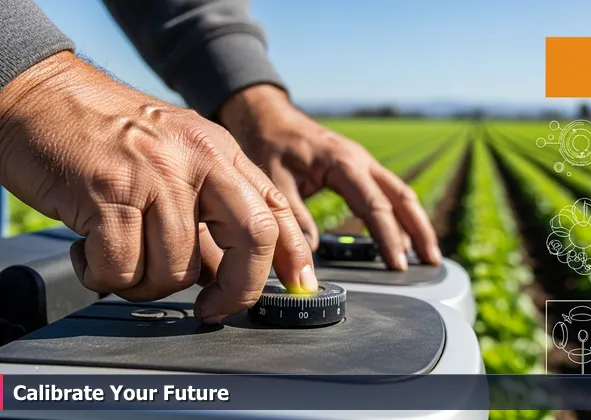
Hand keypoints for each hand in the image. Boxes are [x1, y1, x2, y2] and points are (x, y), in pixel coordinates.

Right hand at [0, 52, 316, 323]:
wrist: (39, 93)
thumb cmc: (105, 134)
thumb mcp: (177, 154)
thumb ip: (212, 201)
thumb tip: (235, 269)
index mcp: (219, 151)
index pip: (275, 209)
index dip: (291, 256)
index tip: (297, 286)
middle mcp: (196, 159)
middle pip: (251, 237)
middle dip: (239, 290)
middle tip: (212, 309)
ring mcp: (154, 175)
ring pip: (176, 269)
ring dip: (146, 283)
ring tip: (120, 257)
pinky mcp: (108, 193)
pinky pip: (122, 270)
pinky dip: (104, 276)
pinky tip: (89, 251)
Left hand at [218, 85, 442, 270]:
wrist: (269, 118)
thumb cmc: (271, 145)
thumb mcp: (274, 182)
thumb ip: (292, 217)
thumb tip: (309, 254)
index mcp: (343, 163)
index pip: (375, 206)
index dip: (388, 237)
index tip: (397, 264)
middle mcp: (361, 160)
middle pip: (402, 197)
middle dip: (419, 230)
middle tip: (431, 261)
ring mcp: (364, 162)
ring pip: (401, 194)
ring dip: (416, 223)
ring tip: (427, 254)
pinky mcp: (359, 168)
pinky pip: (389, 192)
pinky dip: (401, 214)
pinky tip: (403, 235)